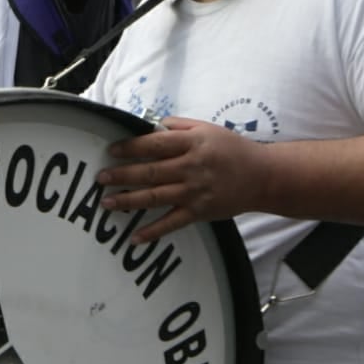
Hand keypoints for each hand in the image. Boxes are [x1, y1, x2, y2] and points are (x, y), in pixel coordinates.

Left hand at [98, 116, 269, 241]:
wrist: (262, 177)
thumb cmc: (233, 150)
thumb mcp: (207, 129)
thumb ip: (179, 127)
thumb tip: (153, 126)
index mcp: (192, 144)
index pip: (155, 144)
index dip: (131, 148)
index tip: (112, 150)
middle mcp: (191, 167)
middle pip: (150, 172)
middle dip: (122, 175)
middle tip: (100, 178)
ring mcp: (195, 192)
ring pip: (156, 197)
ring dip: (129, 201)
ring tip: (107, 203)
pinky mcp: (199, 212)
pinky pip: (172, 223)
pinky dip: (153, 232)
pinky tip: (134, 238)